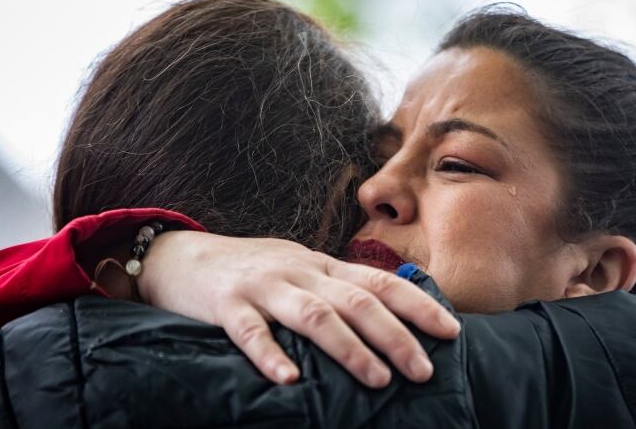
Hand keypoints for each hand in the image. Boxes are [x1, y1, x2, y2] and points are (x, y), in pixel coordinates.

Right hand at [137, 231, 460, 387]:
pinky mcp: (226, 305)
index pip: (380, 282)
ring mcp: (264, 287)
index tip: (451, 331)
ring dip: (350, 348)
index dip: (419, 305)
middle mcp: (300, 273)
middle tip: (423, 370)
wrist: (184, 255)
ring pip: (314, 315)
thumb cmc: (254, 268)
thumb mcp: (302, 269)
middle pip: (357, 301)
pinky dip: (271, 355)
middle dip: (396, 336)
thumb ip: (338, 287)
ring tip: (378, 379)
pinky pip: (251, 331)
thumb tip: (388, 313)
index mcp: (322, 266)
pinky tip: (289, 381)